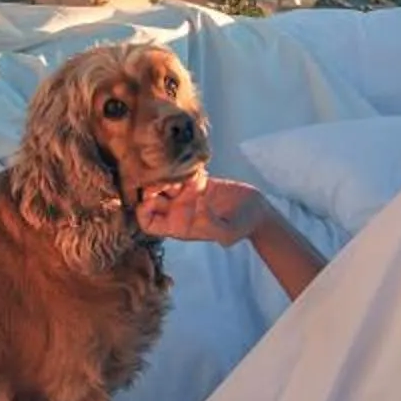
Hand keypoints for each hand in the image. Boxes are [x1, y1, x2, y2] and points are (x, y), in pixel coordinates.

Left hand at [136, 172, 271, 245]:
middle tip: (161, 177)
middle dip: (151, 188)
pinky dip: (184, 167)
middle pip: (151, 199)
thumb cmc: (241, 227)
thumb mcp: (227, 233)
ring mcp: (189, 195)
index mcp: (180, 226)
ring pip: (165, 183)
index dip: (144, 211)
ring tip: (177, 168)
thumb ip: (211, 225)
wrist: (257, 212)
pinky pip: (183, 172)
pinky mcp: (199, 181)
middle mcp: (180, 210)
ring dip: (166, 174)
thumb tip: (197, 208)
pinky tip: (195, 167)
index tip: (152, 199)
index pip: (148, 223)